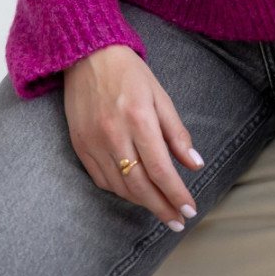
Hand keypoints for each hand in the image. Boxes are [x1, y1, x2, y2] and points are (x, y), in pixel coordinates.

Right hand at [63, 44, 204, 232]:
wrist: (86, 55)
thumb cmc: (129, 73)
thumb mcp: (160, 96)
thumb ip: (177, 132)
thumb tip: (195, 164)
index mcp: (138, 118)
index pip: (160, 169)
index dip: (176, 193)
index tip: (189, 209)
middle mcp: (113, 134)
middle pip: (140, 185)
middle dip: (161, 207)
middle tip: (177, 220)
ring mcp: (93, 142)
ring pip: (120, 187)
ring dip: (142, 202)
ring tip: (161, 208)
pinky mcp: (79, 145)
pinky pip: (101, 179)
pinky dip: (120, 191)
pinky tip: (135, 193)